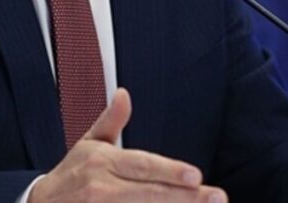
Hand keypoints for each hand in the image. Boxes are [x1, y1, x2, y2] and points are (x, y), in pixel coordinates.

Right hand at [30, 88, 226, 202]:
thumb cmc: (70, 174)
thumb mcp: (87, 143)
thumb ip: (111, 121)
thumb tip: (124, 94)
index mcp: (101, 161)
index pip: (142, 165)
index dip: (170, 171)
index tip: (197, 176)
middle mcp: (100, 188)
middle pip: (149, 194)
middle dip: (186, 198)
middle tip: (217, 197)